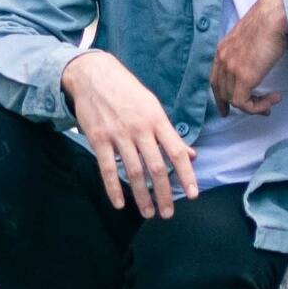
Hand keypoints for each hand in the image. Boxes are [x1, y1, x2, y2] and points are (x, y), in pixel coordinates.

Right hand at [62, 50, 199, 218]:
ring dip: (142, 196)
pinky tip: (120, 204)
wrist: (94, 75)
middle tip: (168, 214)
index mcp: (157, 119)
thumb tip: (191, 155)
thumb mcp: (153, 106)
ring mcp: (118, 134)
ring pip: (134, 172)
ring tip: (149, 213)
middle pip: (156, 167)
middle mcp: (140, 128)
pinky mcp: (99, 139)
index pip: (176, 151)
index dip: (186, 174)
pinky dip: (114, 188)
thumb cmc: (127, 91)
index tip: (193, 194)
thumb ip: (169, 133)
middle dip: (164, 193)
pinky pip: (107, 168)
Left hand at [209, 0, 287, 114]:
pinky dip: (258, 107)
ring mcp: (231, 68)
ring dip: (255, 106)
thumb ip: (249, 49)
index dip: (220, 95)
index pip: (215, 78)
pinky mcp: (243, 77)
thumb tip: (259, 60)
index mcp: (223, 48)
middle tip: (255, 110)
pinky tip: (272, 100)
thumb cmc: (272, 19)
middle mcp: (222, 59)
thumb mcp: (253, 35)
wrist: (277, 15)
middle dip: (235, 106)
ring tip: (271, 103)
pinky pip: (244, 104)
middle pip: (221, 92)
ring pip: (234, 100)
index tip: (227, 106)